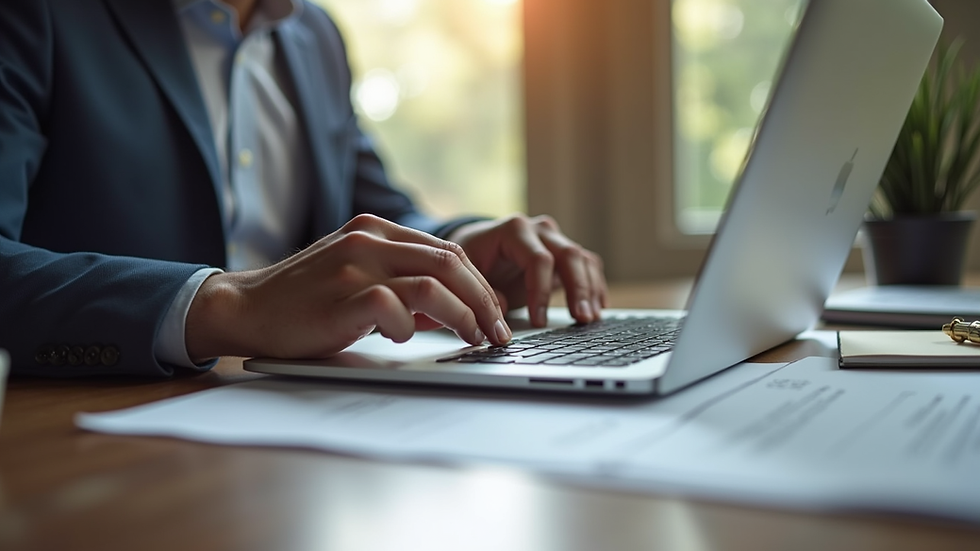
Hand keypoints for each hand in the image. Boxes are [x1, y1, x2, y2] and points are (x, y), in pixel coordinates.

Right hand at [184, 214, 511, 361]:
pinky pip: (396, 308)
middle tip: (498, 331)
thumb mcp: (356, 278)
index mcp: (375, 229)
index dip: (480, 284)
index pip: (448, 251)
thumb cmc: (303, 300)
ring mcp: (355, 265)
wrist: (245, 307)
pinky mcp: (343, 295)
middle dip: (484, 300)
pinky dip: (411, 328)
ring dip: (463, 315)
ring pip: (433, 283)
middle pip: (450, 263)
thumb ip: (401, 286)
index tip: (495, 313)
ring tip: (474, 338)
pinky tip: (404, 339)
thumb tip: (452, 313)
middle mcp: (369, 240)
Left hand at [448, 214, 607, 326]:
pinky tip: (599, 307)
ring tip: (591, 318)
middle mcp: (539, 230)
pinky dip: (595, 285)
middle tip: (582, 318)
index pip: (538, 259)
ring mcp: (555, 239)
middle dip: (578, 289)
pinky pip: (588, 265)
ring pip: (582, 260)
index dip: (541, 292)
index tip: (538, 321)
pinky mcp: (564, 254)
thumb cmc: (474, 260)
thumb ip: (485, 293)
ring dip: (590, 289)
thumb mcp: (469, 275)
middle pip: (569, 255)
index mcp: (514, 231)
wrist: (478, 246)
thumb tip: (502, 314)